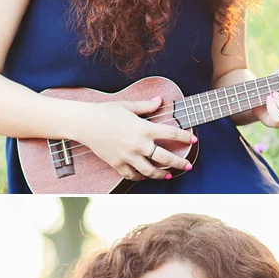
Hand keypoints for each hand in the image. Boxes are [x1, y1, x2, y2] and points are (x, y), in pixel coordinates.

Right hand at [78, 96, 194, 181]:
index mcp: (144, 128)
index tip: (194, 139)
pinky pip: (132, 175)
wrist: (85, 123)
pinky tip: (144, 176)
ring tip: (168, 175)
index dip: (185, 137)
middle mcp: (139, 145)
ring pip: (150, 171)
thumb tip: (160, 100)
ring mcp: (128, 156)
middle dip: (179, 163)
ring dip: (162, 174)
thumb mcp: (128, 105)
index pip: (172, 134)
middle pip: (165, 158)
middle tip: (188, 166)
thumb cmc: (106, 111)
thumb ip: (146, 105)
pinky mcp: (117, 164)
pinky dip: (139, 177)